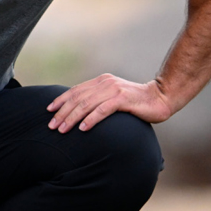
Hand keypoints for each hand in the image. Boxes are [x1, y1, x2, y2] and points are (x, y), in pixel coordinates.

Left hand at [47, 73, 178, 131]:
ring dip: (72, 118)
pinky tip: (82, 129)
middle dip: (62, 113)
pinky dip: (90, 119)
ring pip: (86, 104)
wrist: (161, 98)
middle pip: (78, 98)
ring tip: (62, 130)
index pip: (75, 90)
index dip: (60, 100)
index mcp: (102, 81)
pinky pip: (102, 110)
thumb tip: (81, 111)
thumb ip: (100, 100)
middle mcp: (105, 83)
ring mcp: (114, 90)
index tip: (49, 111)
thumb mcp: (115, 97)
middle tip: (51, 126)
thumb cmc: (137, 102)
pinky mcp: (123, 99)